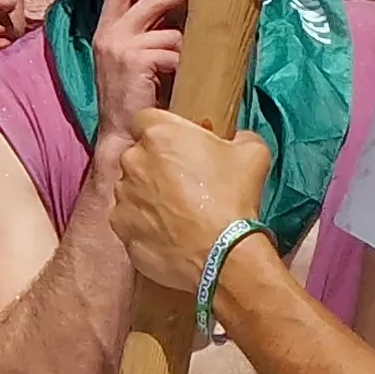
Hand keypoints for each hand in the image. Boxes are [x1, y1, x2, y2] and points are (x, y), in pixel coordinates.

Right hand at [91, 0, 194, 138]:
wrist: (123, 134)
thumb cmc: (136, 100)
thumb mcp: (138, 60)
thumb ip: (151, 34)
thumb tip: (181, 9)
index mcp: (106, 32)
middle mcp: (108, 34)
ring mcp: (119, 46)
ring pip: (168, 30)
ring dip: (187, 46)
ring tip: (194, 60)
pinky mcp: (133, 60)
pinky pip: (172, 51)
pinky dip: (183, 64)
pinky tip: (183, 79)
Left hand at [108, 109, 275, 292]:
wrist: (224, 255)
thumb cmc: (235, 200)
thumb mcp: (253, 153)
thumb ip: (238, 137)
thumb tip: (236, 140)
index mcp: (160, 135)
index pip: (145, 118)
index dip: (161, 130)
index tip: (177, 145)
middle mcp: (133, 162)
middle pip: (138, 155)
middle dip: (155, 164)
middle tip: (183, 181)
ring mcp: (124, 197)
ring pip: (131, 188)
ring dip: (148, 194)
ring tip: (177, 212)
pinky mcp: (121, 228)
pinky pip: (130, 219)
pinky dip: (144, 224)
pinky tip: (168, 233)